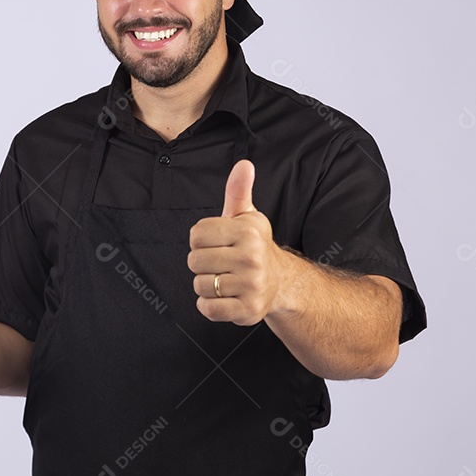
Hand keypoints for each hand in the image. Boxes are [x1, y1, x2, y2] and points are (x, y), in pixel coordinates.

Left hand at [187, 160, 288, 325]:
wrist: (280, 282)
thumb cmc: (254, 245)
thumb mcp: (246, 216)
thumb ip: (238, 190)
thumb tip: (244, 165)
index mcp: (247, 233)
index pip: (196, 235)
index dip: (201, 240)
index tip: (217, 243)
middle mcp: (251, 258)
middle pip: (194, 260)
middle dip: (202, 263)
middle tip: (221, 263)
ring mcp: (251, 286)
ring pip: (200, 285)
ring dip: (207, 285)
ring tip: (226, 279)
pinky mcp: (248, 310)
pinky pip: (208, 309)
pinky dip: (209, 305)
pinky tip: (224, 297)